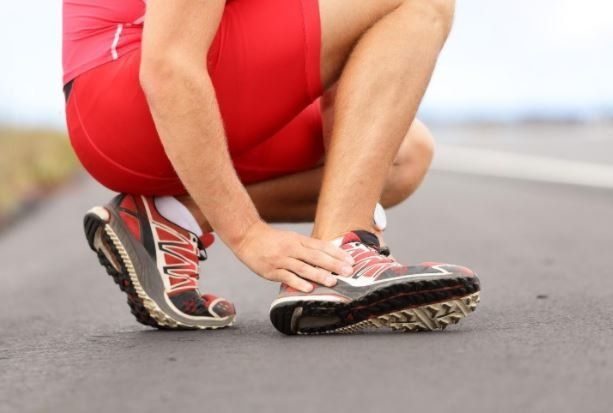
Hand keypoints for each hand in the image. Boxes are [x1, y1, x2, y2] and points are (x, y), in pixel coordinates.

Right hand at [232, 221, 354, 291]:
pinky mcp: (271, 271)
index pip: (322, 246)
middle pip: (316, 257)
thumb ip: (308, 248)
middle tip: (348, 272)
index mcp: (299, 240)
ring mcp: (281, 260)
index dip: (337, 254)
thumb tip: (329, 258)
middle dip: (334, 265)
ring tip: (333, 281)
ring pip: (303, 268)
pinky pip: (287, 277)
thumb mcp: (292, 239)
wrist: (247, 237)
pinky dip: (298, 283)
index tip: (351, 261)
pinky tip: (309, 289)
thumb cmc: (273, 240)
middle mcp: (292, 249)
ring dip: (319, 275)